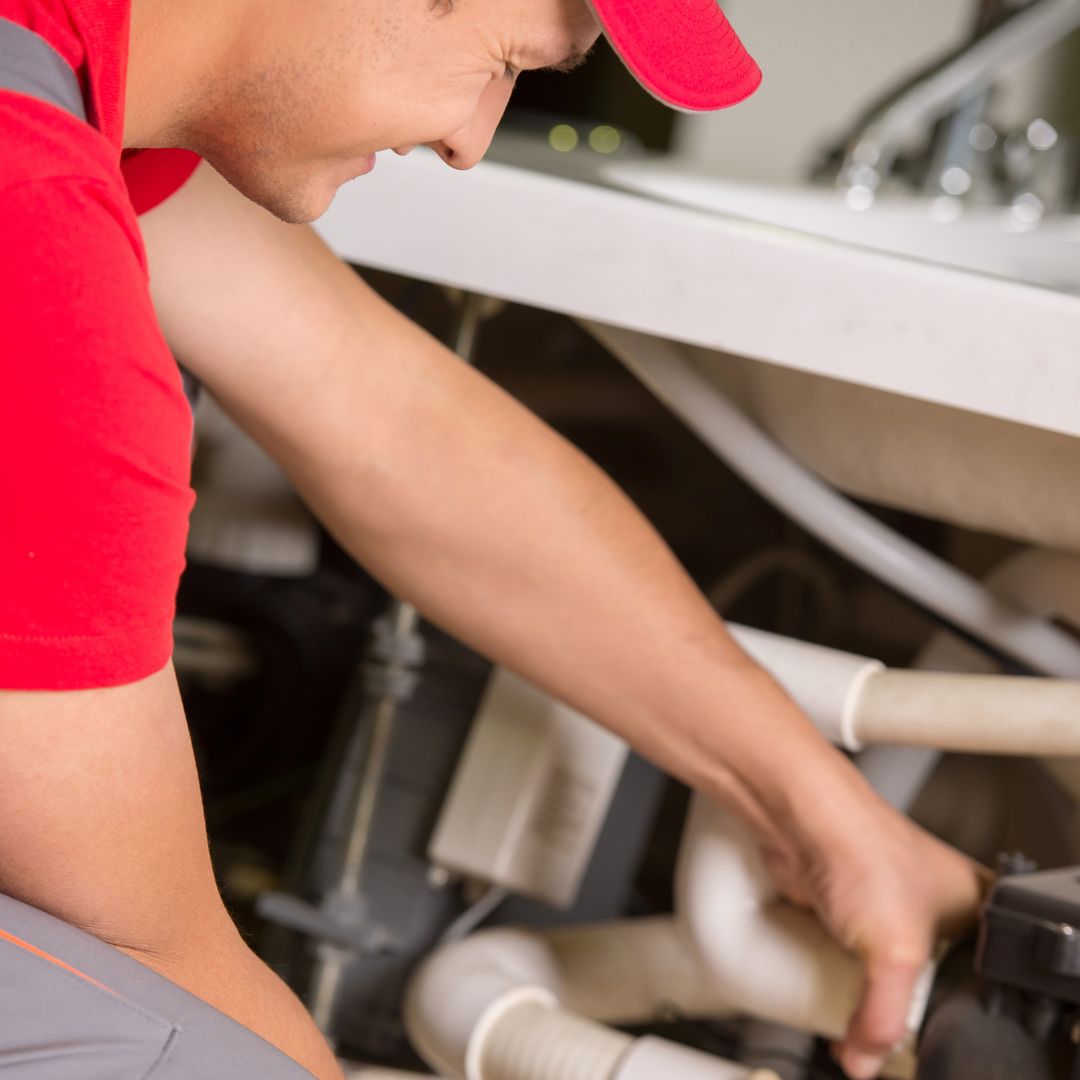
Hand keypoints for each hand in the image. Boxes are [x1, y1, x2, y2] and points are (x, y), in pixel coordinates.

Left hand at [764, 789, 988, 1079]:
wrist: (798, 813)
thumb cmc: (861, 844)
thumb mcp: (897, 952)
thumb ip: (885, 1018)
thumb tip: (865, 1057)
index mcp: (974, 908)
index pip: (976, 982)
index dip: (950, 1012)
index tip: (916, 1029)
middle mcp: (931, 906)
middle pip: (925, 984)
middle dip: (898, 1006)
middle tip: (879, 1023)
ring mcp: (880, 908)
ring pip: (876, 974)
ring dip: (860, 994)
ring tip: (850, 999)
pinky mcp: (838, 910)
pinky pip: (838, 960)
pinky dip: (830, 975)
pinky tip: (825, 980)